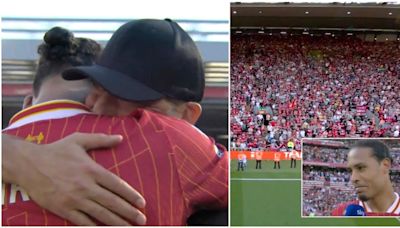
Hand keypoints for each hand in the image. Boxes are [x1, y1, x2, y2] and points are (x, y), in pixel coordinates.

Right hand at [12, 133, 145, 225]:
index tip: (142, 203)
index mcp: (92, 170)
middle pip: (112, 202)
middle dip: (129, 212)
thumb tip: (120, 138)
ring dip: (117, 222)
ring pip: (100, 214)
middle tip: (142, 220)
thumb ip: (101, 139)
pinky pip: (82, 221)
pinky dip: (94, 227)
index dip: (131, 195)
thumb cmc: (55, 151)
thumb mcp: (78, 140)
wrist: (28, 164)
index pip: (117, 185)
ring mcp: (74, 199)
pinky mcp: (63, 209)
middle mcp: (86, 186)